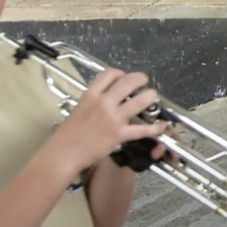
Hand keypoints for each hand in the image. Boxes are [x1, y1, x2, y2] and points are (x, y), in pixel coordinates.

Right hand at [46, 69, 172, 176]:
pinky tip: (161, 126)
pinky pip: (142, 129)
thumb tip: (108, 98)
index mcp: (91, 95)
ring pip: (139, 101)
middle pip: (128, 82)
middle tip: (144, 81)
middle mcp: (104, 102)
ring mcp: (113, 118)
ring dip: (150, 97)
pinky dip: (155, 128)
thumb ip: (94, 101)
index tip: (124, 77)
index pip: (109, 74)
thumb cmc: (68, 133)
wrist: (64, 153)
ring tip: (153, 96)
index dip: (120, 73)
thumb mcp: (78, 108)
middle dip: (140, 79)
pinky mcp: (120, 134)